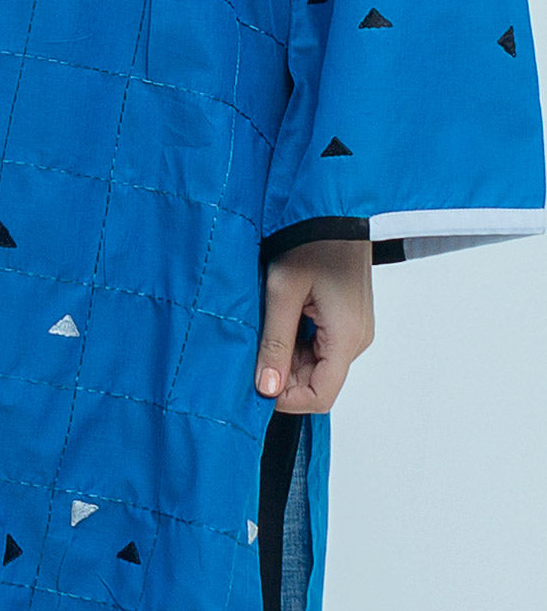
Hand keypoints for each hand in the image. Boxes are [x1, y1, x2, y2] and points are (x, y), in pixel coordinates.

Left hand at [254, 238, 373, 411]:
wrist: (332, 212)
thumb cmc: (309, 242)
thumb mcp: (282, 292)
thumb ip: (275, 344)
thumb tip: (266, 390)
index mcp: (347, 337)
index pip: (320, 396)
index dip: (286, 398)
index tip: (256, 382)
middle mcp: (357, 339)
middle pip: (317, 382)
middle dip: (282, 373)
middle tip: (254, 345)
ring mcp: (355, 330)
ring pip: (316, 365)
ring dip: (287, 356)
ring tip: (266, 324)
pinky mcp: (348, 320)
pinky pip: (320, 346)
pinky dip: (296, 342)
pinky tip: (280, 318)